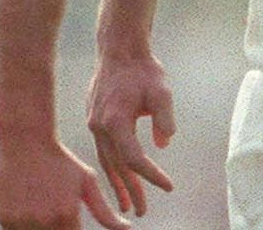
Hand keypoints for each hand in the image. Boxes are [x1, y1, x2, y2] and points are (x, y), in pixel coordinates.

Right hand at [0, 141, 127, 229]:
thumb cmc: (61, 162)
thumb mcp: (87, 183)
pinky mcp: (3, 218)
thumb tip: (128, 229)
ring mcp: (20, 221)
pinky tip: (31, 211)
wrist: (25, 142)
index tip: (73, 224)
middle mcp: (43, 222)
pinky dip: (24, 227)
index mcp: (66, 215)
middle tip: (60, 213)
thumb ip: (104, 212)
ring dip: (43, 229)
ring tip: (45, 207)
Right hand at [87, 54, 176, 217]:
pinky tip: (118, 179)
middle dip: (130, 190)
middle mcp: (100, 127)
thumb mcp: (161, 92)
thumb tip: (164, 144)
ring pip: (107, 162)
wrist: (120, 51)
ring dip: (118, 184)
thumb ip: (163, 119)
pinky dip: (112, 168)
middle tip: (141, 211)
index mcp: (115, 121)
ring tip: (127, 205)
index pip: (134, 158)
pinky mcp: (95, 121)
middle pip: (117, 166)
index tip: (167, 186)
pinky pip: (103, 152)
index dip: (151, 175)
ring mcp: (94, 125)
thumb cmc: (143, 70)